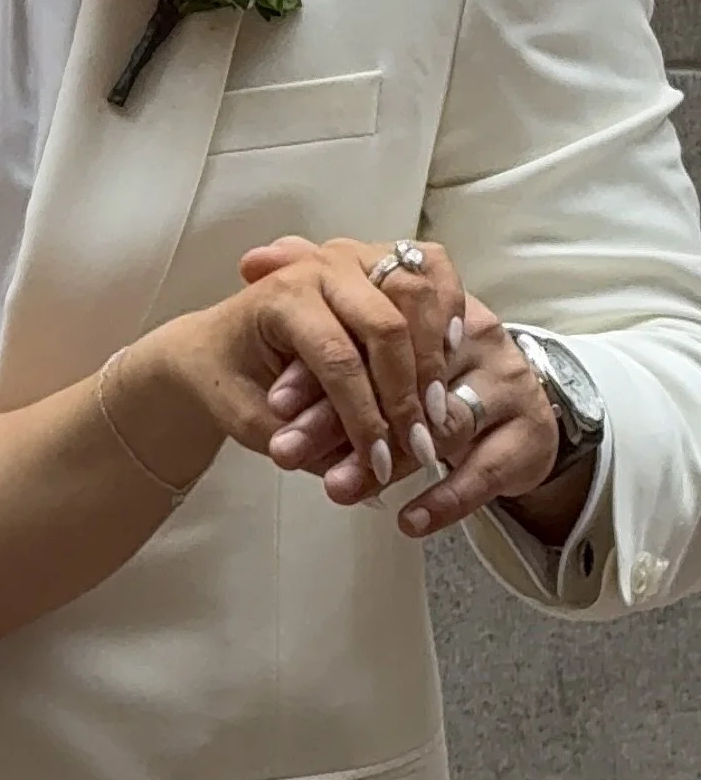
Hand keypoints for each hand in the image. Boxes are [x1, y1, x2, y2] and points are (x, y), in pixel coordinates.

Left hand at [153, 236, 458, 484]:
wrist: (213, 346)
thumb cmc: (234, 382)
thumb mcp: (250, 419)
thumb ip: (305, 439)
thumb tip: (366, 469)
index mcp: (281, 293)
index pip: (336, 357)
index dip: (362, 416)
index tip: (378, 463)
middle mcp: (323, 263)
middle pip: (385, 323)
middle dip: (405, 392)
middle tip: (418, 446)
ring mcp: (359, 255)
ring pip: (417, 290)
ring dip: (432, 355)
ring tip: (436, 415)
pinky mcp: (386, 259)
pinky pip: (434, 271)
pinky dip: (447, 309)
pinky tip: (451, 353)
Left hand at [249, 260, 571, 541]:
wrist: (510, 391)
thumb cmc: (412, 356)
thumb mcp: (360, 313)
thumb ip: (308, 276)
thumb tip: (251, 259)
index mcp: (430, 290)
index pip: (372, 321)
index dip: (322, 364)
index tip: (276, 404)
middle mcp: (475, 324)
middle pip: (403, 369)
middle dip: (340, 416)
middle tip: (288, 453)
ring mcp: (506, 375)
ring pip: (443, 422)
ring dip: (386, 461)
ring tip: (336, 489)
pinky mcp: (528, 426)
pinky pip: (487, 468)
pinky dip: (446, 498)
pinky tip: (410, 520)